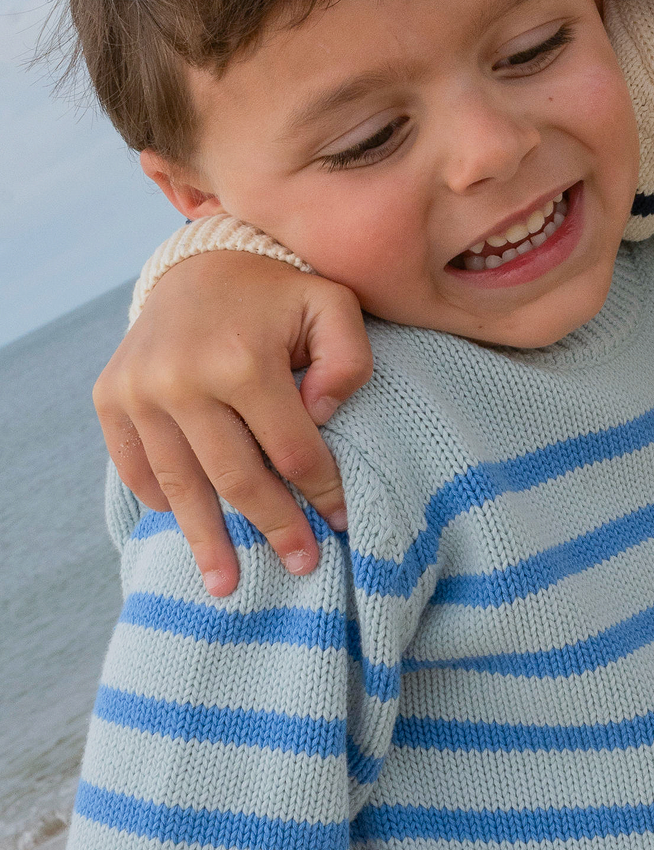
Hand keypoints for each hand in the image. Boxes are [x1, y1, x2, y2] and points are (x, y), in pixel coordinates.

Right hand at [94, 252, 372, 596]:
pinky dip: (164, 501)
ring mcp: (138, 391)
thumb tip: (323, 415)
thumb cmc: (280, 294)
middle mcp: (181, 380)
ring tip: (227, 587)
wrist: (201, 262)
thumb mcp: (334, 306)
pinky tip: (189, 529)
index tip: (341, 524)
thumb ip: (348, 359)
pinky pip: (137, 468)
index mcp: (241, 361)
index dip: (321, 492)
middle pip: (237, 478)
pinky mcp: (110, 397)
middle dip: (274, 527)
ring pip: (181, 486)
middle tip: (302, 566)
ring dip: (207, 540)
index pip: (292, 451)